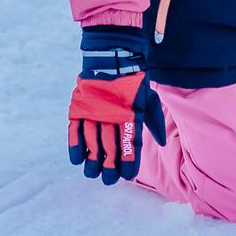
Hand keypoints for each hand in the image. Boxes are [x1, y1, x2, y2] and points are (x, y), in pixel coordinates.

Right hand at [68, 28, 166, 183]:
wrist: (114, 55)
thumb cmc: (134, 80)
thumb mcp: (148, 98)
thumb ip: (153, 121)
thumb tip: (160, 142)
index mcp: (132, 114)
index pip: (130, 144)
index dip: (128, 162)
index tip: (126, 175)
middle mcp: (113, 115)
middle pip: (111, 148)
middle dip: (109, 167)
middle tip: (108, 180)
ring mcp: (95, 110)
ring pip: (93, 142)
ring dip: (92, 160)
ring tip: (93, 173)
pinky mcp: (80, 105)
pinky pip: (76, 129)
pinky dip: (75, 145)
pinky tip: (77, 159)